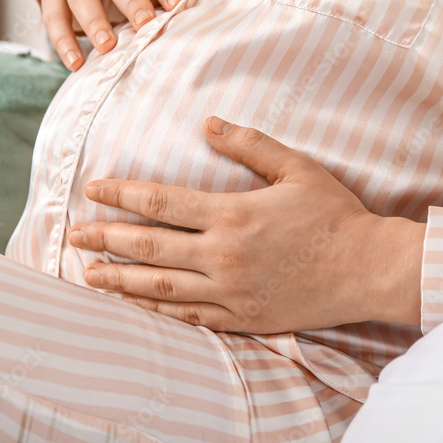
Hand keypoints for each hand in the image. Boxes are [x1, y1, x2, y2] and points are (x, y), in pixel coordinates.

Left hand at [68, 118, 425, 333]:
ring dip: (120, 279)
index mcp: (232, 214)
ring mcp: (230, 292)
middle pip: (149, 246)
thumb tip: (207, 123)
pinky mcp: (242, 319)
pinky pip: (189, 316)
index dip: (121, 195)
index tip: (93, 190)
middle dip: (107, 238)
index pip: (161, 203)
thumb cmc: (333, 214)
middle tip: (75, 233)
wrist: (367, 269)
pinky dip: (156, 310)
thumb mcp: (295, 167)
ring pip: (160, 287)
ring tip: (89, 273)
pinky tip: (136, 305)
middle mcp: (223, 256)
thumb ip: (249, 144)